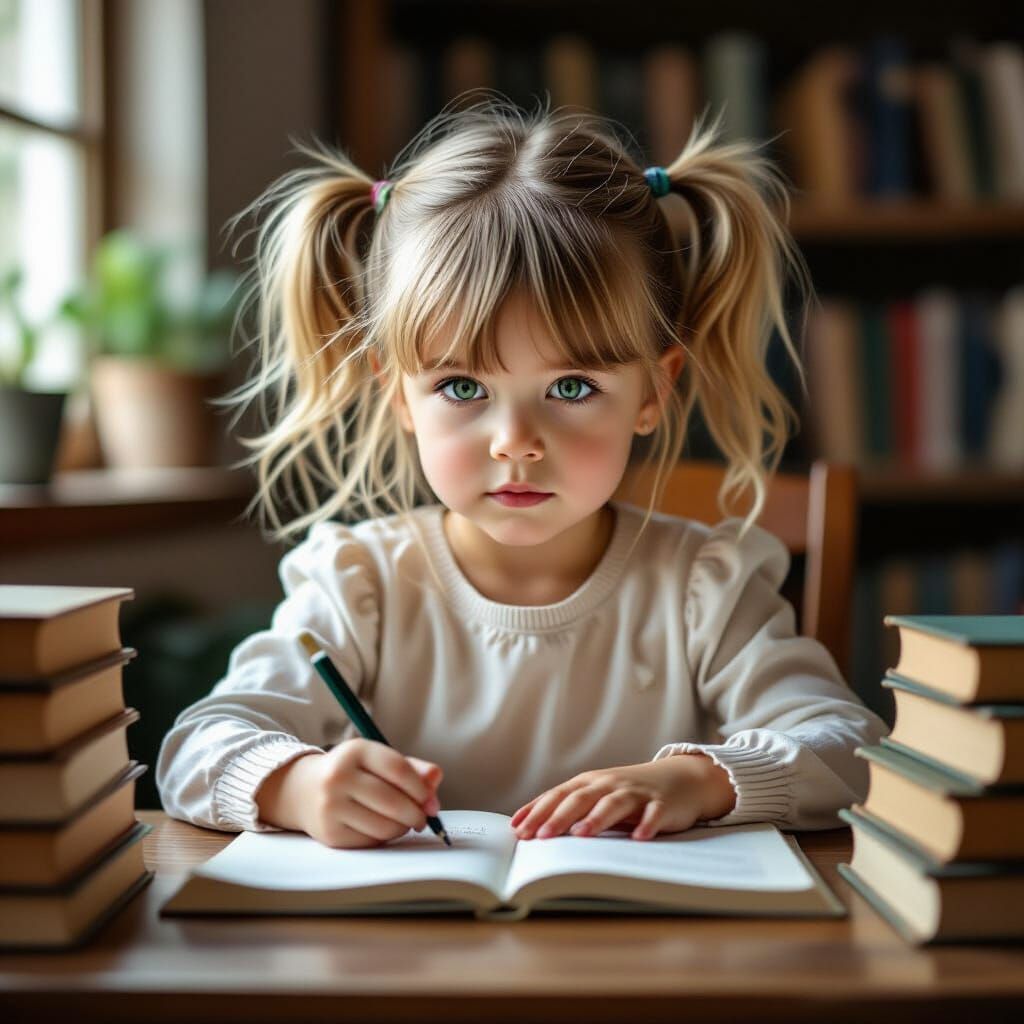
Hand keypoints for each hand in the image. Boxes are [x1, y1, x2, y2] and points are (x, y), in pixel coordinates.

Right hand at [256, 739, 442, 848]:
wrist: (302, 790)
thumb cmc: (350, 773)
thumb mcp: (376, 761)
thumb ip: (411, 768)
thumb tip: (436, 778)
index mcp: (355, 751)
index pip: (398, 769)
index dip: (421, 789)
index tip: (431, 801)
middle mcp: (339, 777)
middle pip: (392, 801)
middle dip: (416, 813)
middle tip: (423, 818)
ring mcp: (331, 806)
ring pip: (383, 826)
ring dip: (402, 828)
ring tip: (404, 823)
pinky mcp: (329, 833)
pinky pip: (371, 841)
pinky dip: (385, 838)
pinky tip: (383, 828)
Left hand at [510, 754, 735, 841]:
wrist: (680, 778)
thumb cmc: (630, 792)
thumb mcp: (598, 796)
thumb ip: (571, 809)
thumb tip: (532, 828)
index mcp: (590, 783)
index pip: (558, 796)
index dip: (537, 811)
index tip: (518, 830)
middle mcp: (609, 784)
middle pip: (580, 799)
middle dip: (558, 817)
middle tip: (540, 837)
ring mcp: (636, 793)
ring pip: (613, 803)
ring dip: (597, 819)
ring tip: (581, 835)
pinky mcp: (662, 804)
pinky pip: (654, 814)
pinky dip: (647, 825)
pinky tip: (639, 837)